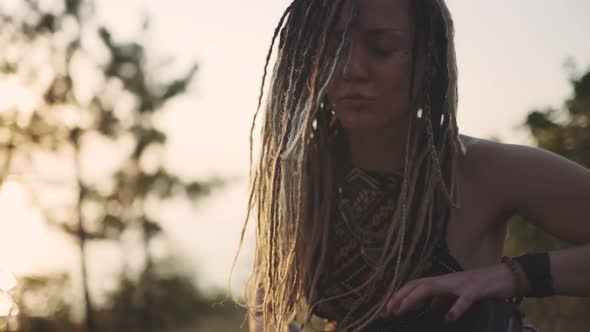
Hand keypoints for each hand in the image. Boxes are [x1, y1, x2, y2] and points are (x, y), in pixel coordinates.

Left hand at [382, 263, 515, 321]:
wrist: (506, 277)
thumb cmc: (481, 286)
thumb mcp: (457, 293)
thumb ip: (443, 299)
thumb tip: (430, 307)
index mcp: (442, 282)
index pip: (415, 285)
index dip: (399, 295)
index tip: (387, 309)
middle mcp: (447, 280)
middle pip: (417, 284)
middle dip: (400, 297)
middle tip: (388, 311)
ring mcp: (460, 284)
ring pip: (432, 288)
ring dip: (415, 298)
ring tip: (403, 309)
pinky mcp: (476, 290)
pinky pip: (464, 299)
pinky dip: (456, 308)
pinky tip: (449, 318)